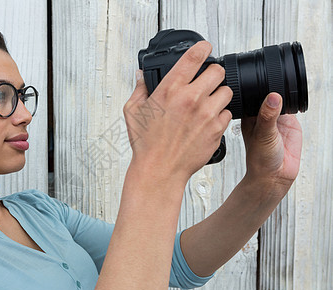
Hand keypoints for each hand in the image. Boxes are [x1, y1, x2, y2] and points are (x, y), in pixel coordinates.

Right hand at [124, 41, 232, 179]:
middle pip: (218, 71)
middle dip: (212, 74)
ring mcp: (207, 114)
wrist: (159, 170)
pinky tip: (207, 121)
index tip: (205, 48)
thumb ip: (139, 89)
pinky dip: (220, 115)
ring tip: (207, 104)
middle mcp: (192, 98)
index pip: (195, 56)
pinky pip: (227, 114)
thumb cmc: (145, 143)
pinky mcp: (216, 130)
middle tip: (206, 82)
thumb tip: (142, 76)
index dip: (203, 48)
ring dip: (218, 95)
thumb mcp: (133, 111)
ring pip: (227, 91)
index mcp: (171, 89)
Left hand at [241, 93, 301, 187]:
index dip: (255, 87)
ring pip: (280, 98)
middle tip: (276, 92)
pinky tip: (294, 106)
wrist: (276, 175)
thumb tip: (273, 97)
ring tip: (284, 104)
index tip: (261, 82)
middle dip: (272, 89)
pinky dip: (295, 102)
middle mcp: (261, 114)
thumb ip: (268, 116)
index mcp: (248, 116)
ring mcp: (276, 117)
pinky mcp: (290, 121)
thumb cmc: (260, 159)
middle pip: (267, 94)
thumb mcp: (263, 135)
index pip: (251, 95)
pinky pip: (293, 106)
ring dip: (285, 95)